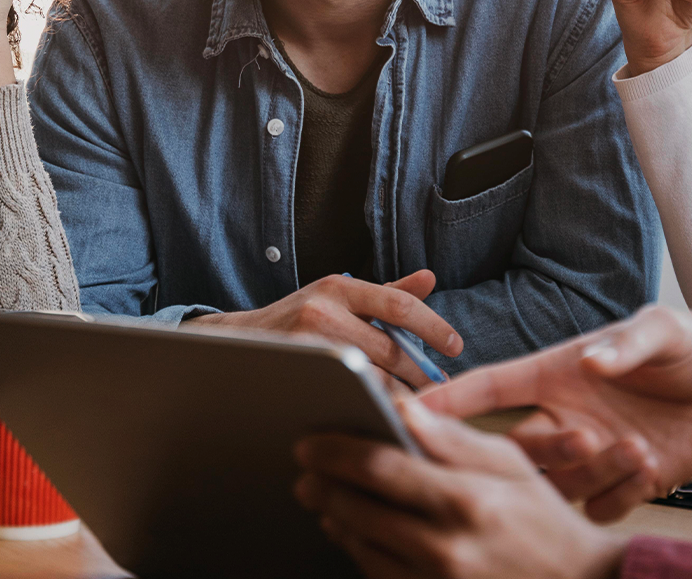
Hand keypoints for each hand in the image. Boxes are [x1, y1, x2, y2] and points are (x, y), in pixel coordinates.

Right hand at [194, 271, 463, 389]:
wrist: (235, 341)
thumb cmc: (296, 319)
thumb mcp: (337, 296)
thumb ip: (385, 293)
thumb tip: (429, 278)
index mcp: (340, 287)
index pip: (399, 305)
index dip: (433, 326)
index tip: (456, 346)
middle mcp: (323, 309)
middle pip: (390, 349)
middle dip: (420, 374)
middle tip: (439, 390)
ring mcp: (307, 344)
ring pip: (371, 378)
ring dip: (400, 395)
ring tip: (418, 406)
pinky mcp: (295, 372)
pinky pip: (346, 393)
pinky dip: (370, 404)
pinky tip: (383, 413)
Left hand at [295, 400, 627, 578]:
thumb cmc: (545, 521)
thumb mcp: (512, 465)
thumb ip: (452, 437)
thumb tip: (402, 407)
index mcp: (466, 500)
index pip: (380, 467)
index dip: (336, 451)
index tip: (310, 441)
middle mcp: (445, 547)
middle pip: (358, 511)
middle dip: (322, 486)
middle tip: (304, 469)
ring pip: (360, 548)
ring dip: (334, 519)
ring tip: (323, 497)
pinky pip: (378, 577)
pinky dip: (359, 551)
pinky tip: (354, 532)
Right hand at [419, 306, 691, 520]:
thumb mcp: (664, 330)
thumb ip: (627, 344)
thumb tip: (593, 361)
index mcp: (557, 372)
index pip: (490, 387)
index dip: (449, 399)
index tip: (406, 410)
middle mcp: (564, 416)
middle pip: (515, 449)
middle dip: (537, 452)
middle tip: (582, 437)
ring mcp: (591, 454)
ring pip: (557, 484)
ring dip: (589, 472)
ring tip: (637, 447)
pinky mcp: (623, 484)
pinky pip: (601, 507)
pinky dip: (620, 493)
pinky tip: (653, 467)